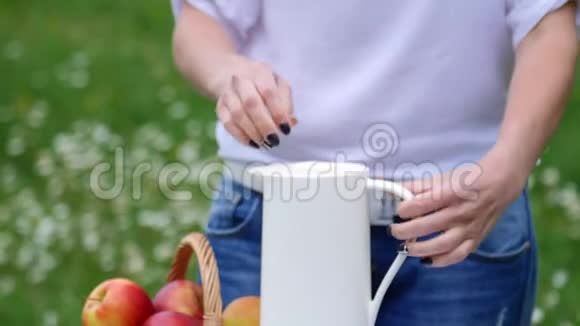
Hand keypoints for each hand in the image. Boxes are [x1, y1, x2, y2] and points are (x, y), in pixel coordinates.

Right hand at [214, 55, 295, 148]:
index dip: (278, 112)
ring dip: (252, 133)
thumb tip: (291, 122)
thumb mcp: (278, 84)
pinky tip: (252, 143)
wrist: (229, 72)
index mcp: (260, 72)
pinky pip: (227, 123)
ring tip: (264, 143)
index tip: (286, 129)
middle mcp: (241, 80)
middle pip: (251, 103)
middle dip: (264, 125)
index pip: (269, 92)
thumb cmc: (260, 82)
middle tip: (274, 140)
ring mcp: (228, 93)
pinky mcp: (220, 106)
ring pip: (237, 115)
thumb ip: (286, 102)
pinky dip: (240, 136)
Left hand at [390, 148, 528, 266]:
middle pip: (428, 226)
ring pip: (442, 245)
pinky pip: (458, 255)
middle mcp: (461, 212)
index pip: (423, 204)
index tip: (397, 211)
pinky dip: (441, 261)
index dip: (405, 209)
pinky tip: (426, 260)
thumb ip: (420, 185)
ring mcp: (469, 228)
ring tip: (406, 247)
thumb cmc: (470, 179)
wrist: (501, 183)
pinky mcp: (476, 239)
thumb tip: (399, 189)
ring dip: (420, 249)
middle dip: (406, 231)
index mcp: (451, 193)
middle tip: (394, 231)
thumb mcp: (444, 177)